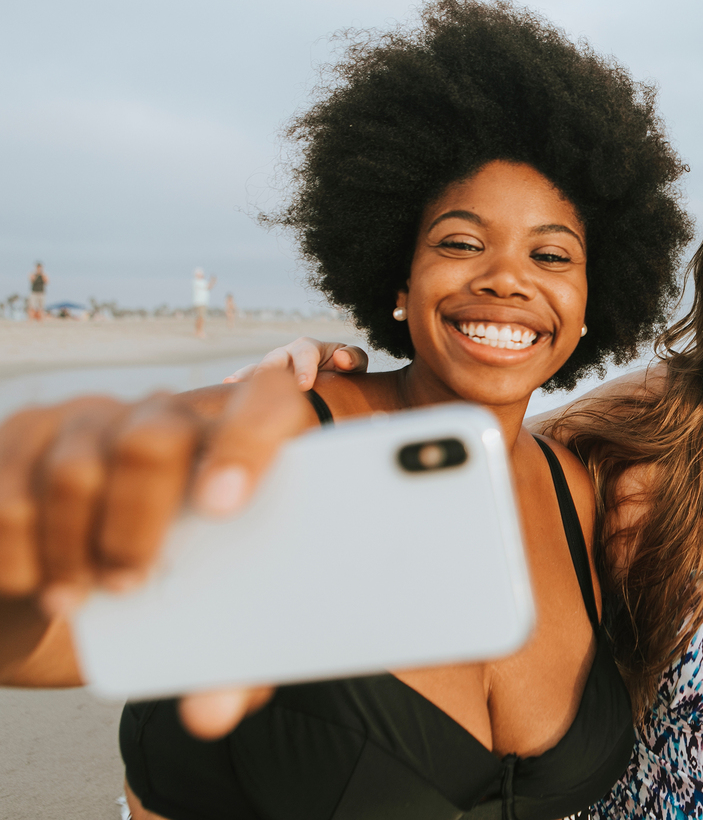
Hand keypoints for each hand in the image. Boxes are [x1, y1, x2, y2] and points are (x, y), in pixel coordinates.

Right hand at [0, 368, 311, 733]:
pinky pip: (7, 493)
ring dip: (74, 547)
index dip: (251, 441)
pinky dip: (16, 553)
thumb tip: (214, 711)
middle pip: (157, 437)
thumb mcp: (217, 625)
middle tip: (132, 583)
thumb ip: (235, 666)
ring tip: (83, 599)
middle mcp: (169, 416)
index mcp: (243, 442)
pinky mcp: (21, 439)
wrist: (82, 585)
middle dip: (142, 520)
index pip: (268, 400)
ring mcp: (90, 422)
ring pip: (76, 468)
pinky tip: (36, 584)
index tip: (225, 507)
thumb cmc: (180, 594)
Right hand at [223, 338, 368, 388]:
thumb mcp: (355, 364)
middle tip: (266, 381)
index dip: (305, 368)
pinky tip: (226, 391)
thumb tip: (341, 358)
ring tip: (232, 384)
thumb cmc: (344, 371)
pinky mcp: (264, 384)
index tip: (305, 385)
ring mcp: (272, 370)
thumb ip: (353, 358)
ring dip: (247, 377)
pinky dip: (238, 386)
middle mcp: (286, 355)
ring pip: (258, 370)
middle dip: (271, 369)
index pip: (305, 354)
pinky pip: (249, 383)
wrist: (334, 383)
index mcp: (308, 348)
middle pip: (275, 358)